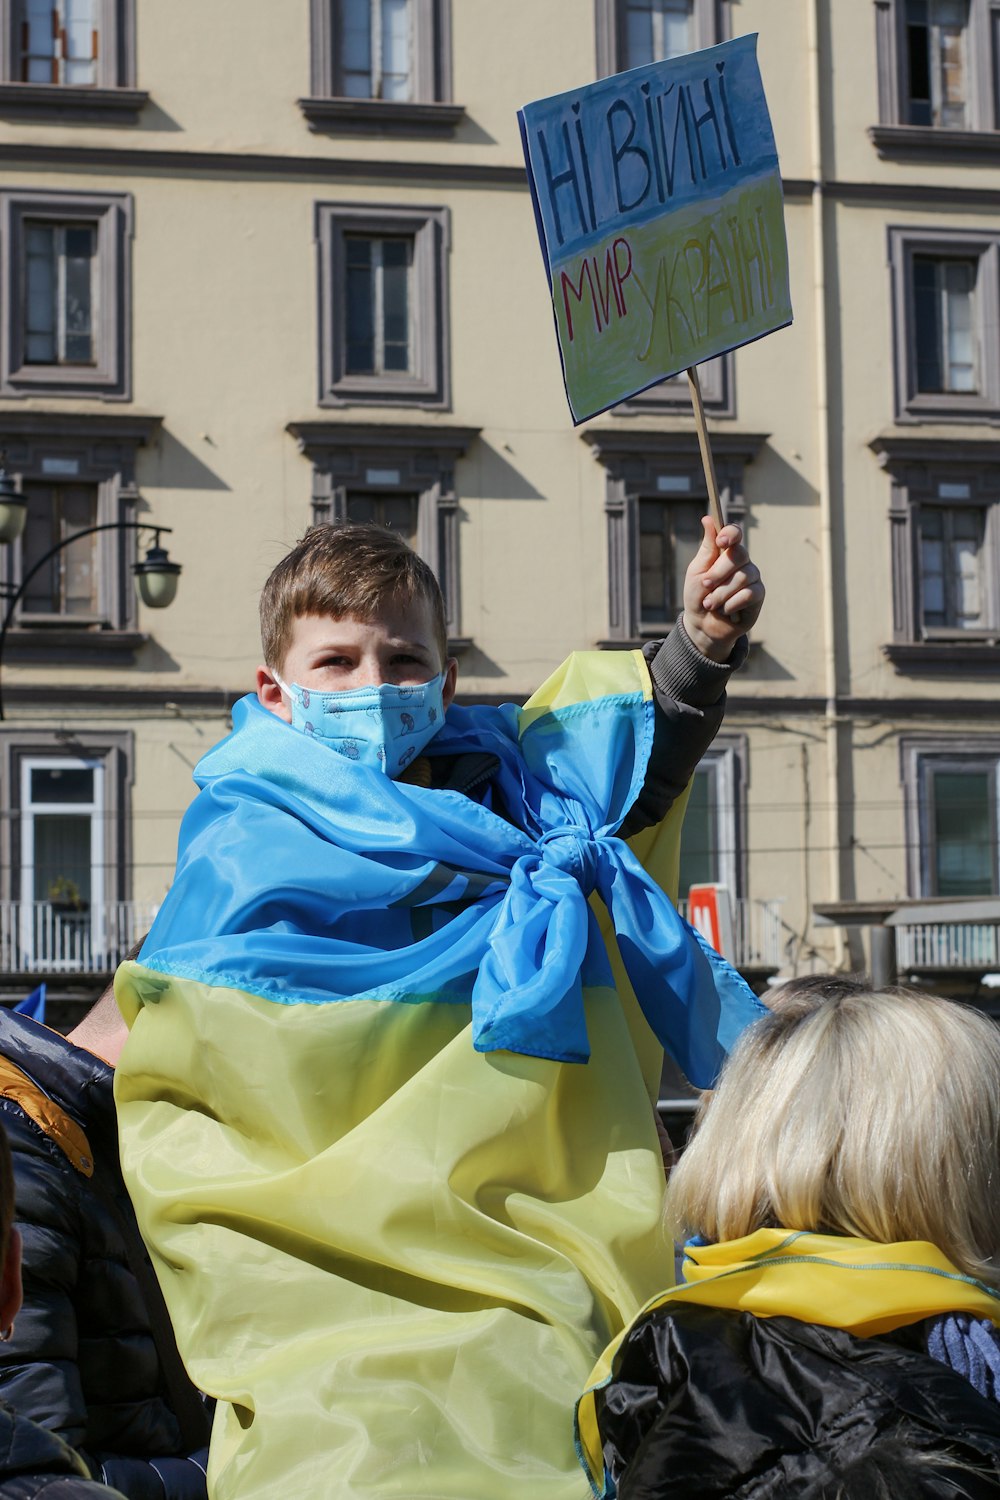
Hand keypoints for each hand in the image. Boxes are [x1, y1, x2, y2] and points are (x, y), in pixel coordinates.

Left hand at [682, 517, 763, 662]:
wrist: (702, 625)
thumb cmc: (698, 595)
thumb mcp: (696, 571)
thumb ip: (706, 548)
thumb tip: (708, 519)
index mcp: (726, 552)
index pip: (735, 534)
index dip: (731, 534)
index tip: (721, 541)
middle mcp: (742, 562)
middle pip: (739, 555)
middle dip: (718, 572)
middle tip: (705, 584)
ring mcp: (752, 578)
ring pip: (742, 577)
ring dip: (721, 593)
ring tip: (710, 604)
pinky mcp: (758, 595)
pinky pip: (749, 594)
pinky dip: (731, 604)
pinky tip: (725, 610)